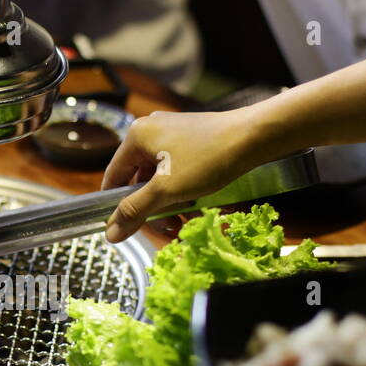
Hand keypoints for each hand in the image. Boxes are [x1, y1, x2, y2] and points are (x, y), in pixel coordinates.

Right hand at [101, 109, 270, 241]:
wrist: (256, 137)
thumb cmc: (208, 159)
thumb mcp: (167, 190)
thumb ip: (135, 211)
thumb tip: (110, 234)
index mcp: (137, 137)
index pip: (115, 178)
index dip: (119, 206)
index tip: (129, 229)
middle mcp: (152, 131)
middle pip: (141, 181)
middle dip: (155, 209)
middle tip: (171, 228)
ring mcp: (173, 133)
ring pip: (163, 180)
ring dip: (173, 205)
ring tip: (190, 220)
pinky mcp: (193, 140)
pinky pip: (179, 172)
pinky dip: (186, 192)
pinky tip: (200, 206)